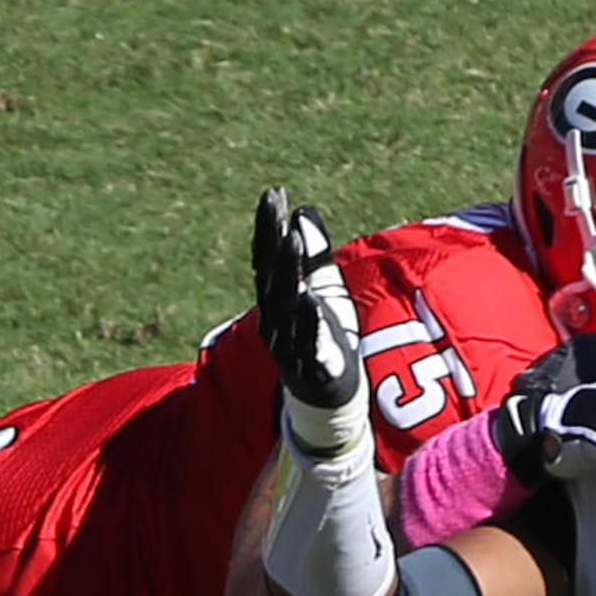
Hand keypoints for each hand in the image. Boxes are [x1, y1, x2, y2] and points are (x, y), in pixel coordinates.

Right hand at [251, 187, 363, 438]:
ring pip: (284, 304)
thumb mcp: (323, 293)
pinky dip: (306, 320)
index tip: (272, 195)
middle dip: (273, 239)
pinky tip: (308, 298)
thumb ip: (314, 256)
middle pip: (272, 274)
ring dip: (288, 272)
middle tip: (276, 204)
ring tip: (292, 241)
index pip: (268, 258)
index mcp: (276, 301)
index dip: (269, 227)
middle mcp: (275, 319)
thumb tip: (304, 212)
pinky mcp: (309, 367)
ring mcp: (289, 344)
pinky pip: (306, 341)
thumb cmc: (324, 341)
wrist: (328, 400)